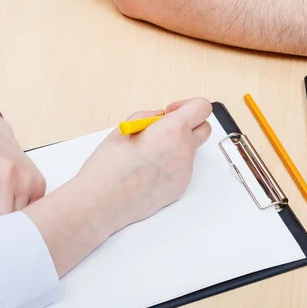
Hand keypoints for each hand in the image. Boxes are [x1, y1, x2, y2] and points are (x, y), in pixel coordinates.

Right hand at [22, 98, 211, 276]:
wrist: (102, 201)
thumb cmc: (109, 166)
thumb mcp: (126, 128)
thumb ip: (149, 117)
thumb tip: (160, 118)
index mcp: (173, 130)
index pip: (202, 108)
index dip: (188, 106)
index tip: (172, 112)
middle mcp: (184, 151)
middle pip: (204, 129)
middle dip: (190, 125)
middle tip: (166, 129)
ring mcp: (184, 172)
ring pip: (190, 151)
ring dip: (177, 146)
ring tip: (149, 154)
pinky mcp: (180, 188)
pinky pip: (182, 169)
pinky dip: (171, 165)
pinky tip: (148, 170)